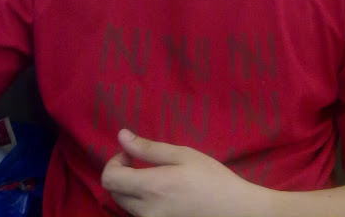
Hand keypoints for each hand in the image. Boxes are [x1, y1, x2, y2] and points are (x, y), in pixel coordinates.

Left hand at [101, 130, 266, 216]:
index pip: (110, 179)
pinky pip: (138, 214)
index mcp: (151, 188)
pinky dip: (140, 201)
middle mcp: (146, 211)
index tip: (131, 153)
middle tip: (140, 161)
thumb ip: (148, 148)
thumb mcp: (182, 155)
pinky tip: (161, 191)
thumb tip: (121, 135)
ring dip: (129, 187)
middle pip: (113, 192)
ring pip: (124, 205)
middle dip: (121, 173)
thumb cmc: (211, 178)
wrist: (234, 211)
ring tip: (153, 176)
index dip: (114, 161)